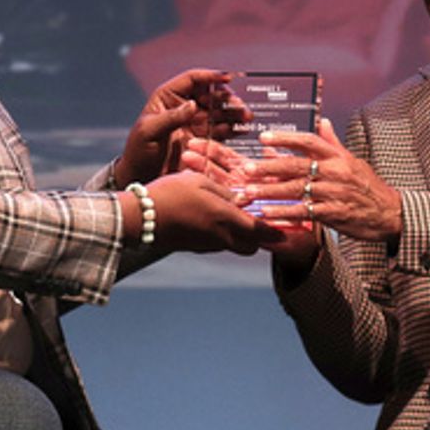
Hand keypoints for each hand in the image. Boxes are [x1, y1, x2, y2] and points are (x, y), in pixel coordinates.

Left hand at [117, 69, 238, 185]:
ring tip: (246, 116)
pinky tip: (243, 129)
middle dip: (227, 97)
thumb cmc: (138, 151)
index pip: (192, 80)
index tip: (227, 77)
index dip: (210, 76)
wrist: (141, 177)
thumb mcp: (149, 131)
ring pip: (220, 112)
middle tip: (239, 105)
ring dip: (234, 112)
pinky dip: (234, 129)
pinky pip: (222, 131)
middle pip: (211, 95)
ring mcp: (195, 124)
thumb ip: (170, 118)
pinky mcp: (203, 140)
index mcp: (168, 98)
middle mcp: (184, 107)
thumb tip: (193, 104)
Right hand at [144, 171, 281, 255]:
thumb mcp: (200, 182)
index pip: (260, 231)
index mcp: (225, 219)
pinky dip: (223, 236)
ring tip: (239, 219)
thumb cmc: (171, 193)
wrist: (140, 218)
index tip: (289, 233)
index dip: (276, 233)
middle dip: (260, 238)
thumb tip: (242, 198)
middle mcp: (220, 237)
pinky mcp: (194, 247)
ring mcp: (206, 245)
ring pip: (234, 246)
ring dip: (241, 237)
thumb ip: (224, 191)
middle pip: (250, 246)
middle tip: (262, 223)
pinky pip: (218, 244)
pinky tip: (215, 220)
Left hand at [239, 118, 402, 243]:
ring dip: (270, 190)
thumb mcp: (354, 161)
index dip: (286, 138)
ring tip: (249, 192)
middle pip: (297, 165)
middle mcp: (335, 172)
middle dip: (268, 167)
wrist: (391, 214)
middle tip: (246, 169)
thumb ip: (333, 143)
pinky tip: (268, 213)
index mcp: (338, 157)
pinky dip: (285, 212)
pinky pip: (305, 211)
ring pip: (297, 189)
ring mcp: (335, 192)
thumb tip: (322, 122)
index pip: (309, 141)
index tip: (264, 137)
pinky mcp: (335, 213)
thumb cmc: (370, 188)